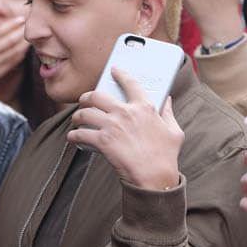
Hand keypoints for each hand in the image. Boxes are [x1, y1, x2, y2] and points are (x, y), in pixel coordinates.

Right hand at [0, 16, 27, 90]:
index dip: (12, 24)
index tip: (21, 19)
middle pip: (9, 40)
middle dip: (21, 31)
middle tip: (30, 24)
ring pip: (13, 51)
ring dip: (24, 42)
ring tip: (31, 35)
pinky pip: (12, 63)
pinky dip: (20, 55)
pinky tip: (25, 49)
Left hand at [68, 68, 183, 188]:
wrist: (154, 177)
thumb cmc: (165, 156)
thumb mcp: (174, 131)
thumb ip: (168, 112)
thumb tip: (167, 99)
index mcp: (144, 107)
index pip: (130, 83)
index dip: (120, 74)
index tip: (113, 70)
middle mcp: (126, 112)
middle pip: (97, 95)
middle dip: (86, 97)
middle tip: (84, 101)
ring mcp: (112, 126)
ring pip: (84, 113)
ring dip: (77, 116)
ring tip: (76, 120)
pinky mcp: (102, 141)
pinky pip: (80, 134)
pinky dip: (73, 135)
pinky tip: (73, 137)